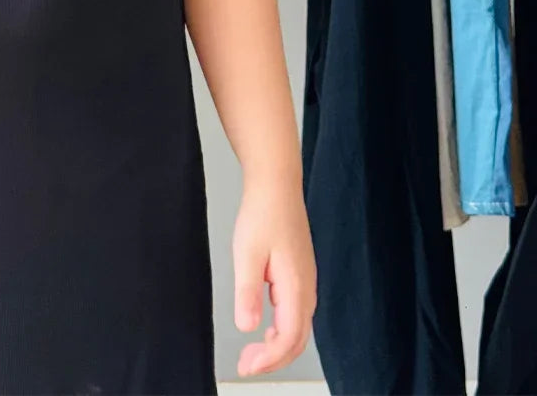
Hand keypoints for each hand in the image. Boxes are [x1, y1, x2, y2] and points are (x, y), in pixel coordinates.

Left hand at [232, 175, 315, 377]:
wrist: (277, 185)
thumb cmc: (263, 213)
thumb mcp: (247, 253)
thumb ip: (248, 292)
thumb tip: (247, 327)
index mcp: (296, 287)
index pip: (288, 339)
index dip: (268, 360)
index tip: (245, 366)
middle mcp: (307, 289)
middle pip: (297, 341)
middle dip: (273, 359)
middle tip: (245, 365)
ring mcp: (306, 282)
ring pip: (298, 329)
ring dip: (277, 346)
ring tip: (251, 353)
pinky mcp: (300, 275)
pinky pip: (296, 314)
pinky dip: (282, 330)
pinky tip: (265, 328)